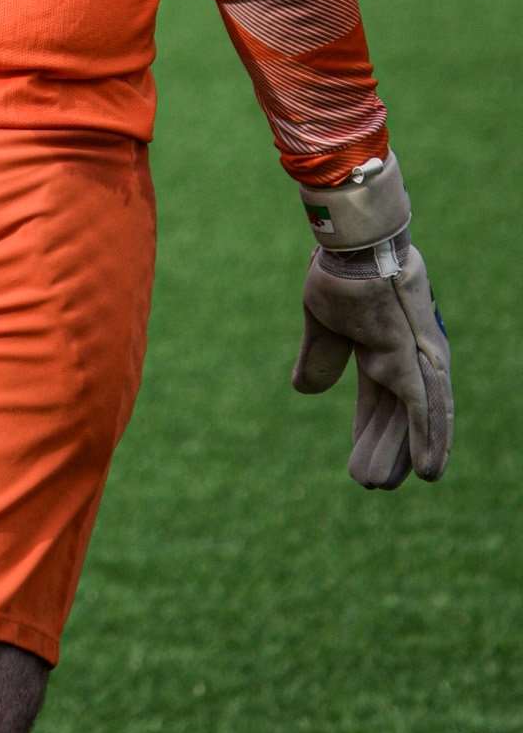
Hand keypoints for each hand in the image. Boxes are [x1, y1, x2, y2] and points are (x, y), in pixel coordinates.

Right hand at [291, 155, 452, 488]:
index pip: (378, 401)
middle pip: (398, 415)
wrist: (351, 248)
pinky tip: (428, 471)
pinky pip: (426, 409)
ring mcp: (414, 359)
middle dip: (384, 449)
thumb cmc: (338, 273)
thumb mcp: (322, 325)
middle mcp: (405, 357)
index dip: (368, 431)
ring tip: (389, 485)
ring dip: (404, 453)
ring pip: (415, 419)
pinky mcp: (416, 359)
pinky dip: (428, 440)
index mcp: (380, 348)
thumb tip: (304, 389)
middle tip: (372, 482)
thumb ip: (319, 357)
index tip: (360, 463)